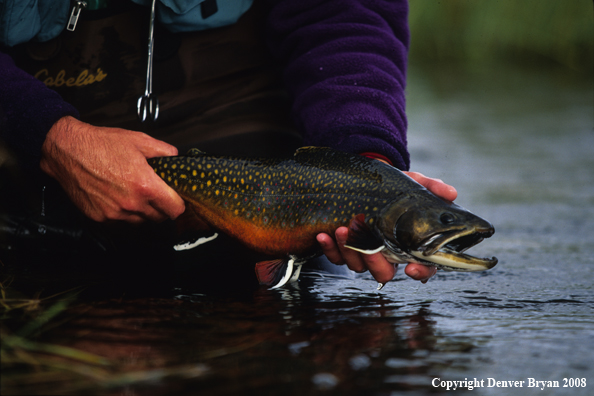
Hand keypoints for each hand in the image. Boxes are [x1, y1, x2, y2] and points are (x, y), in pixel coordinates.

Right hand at [40, 116, 184, 222]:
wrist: (67, 150)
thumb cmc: (102, 144)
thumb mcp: (139, 140)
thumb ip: (164, 152)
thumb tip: (176, 159)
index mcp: (145, 186)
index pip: (175, 209)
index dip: (178, 204)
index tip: (175, 198)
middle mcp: (132, 204)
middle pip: (159, 217)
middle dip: (161, 207)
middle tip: (155, 193)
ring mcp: (115, 213)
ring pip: (140, 221)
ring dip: (142, 211)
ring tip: (134, 192)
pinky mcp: (100, 217)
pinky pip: (121, 221)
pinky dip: (123, 213)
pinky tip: (117, 196)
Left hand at [316, 170, 457, 284]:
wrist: (364, 179)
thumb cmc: (394, 187)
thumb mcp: (413, 183)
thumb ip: (431, 187)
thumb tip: (451, 192)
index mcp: (409, 244)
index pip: (422, 267)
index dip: (420, 272)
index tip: (412, 268)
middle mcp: (387, 254)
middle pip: (384, 272)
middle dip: (374, 261)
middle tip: (367, 243)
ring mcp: (363, 253)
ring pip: (357, 265)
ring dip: (349, 250)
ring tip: (344, 229)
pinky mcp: (342, 248)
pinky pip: (335, 256)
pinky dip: (329, 248)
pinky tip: (324, 234)